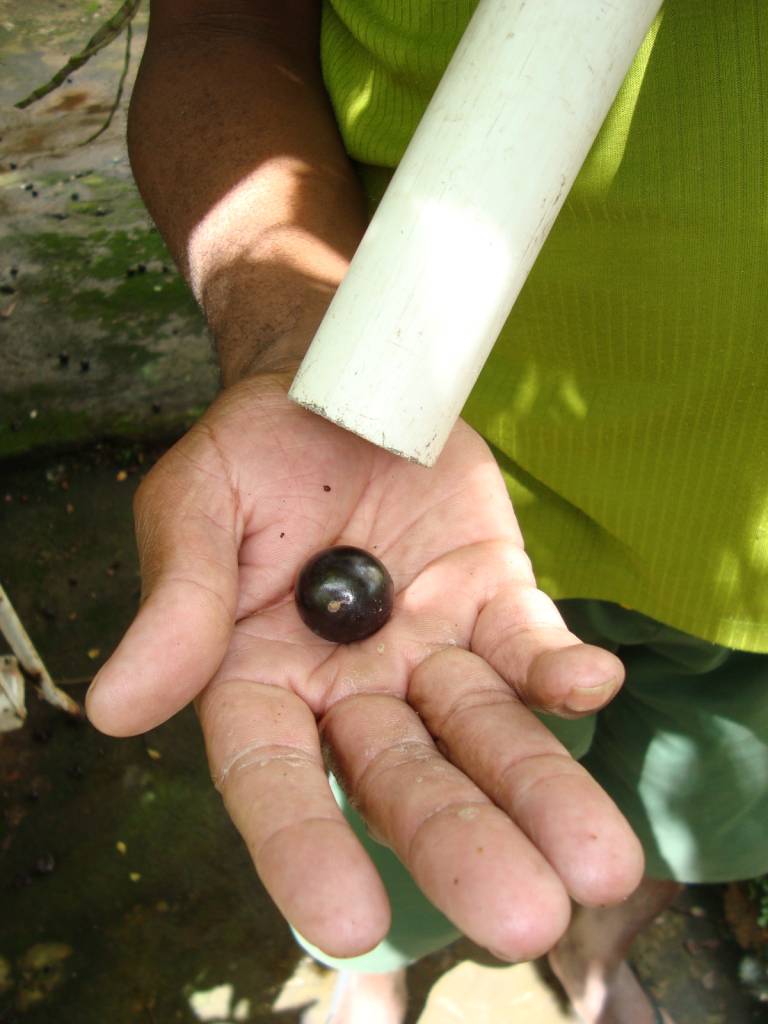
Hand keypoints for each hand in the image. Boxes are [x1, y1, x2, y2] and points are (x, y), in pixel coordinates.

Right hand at [86, 373, 642, 961]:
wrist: (332, 386)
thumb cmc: (250, 452)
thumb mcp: (194, 505)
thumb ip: (178, 601)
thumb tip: (117, 707)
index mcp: (259, 677)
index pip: (274, 777)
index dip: (303, 846)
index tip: (348, 920)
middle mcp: (350, 684)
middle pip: (403, 775)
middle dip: (461, 843)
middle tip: (523, 918)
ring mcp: (429, 645)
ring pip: (485, 731)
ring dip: (539, 788)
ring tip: (595, 860)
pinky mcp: (492, 596)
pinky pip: (532, 645)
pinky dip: (561, 672)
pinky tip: (592, 686)